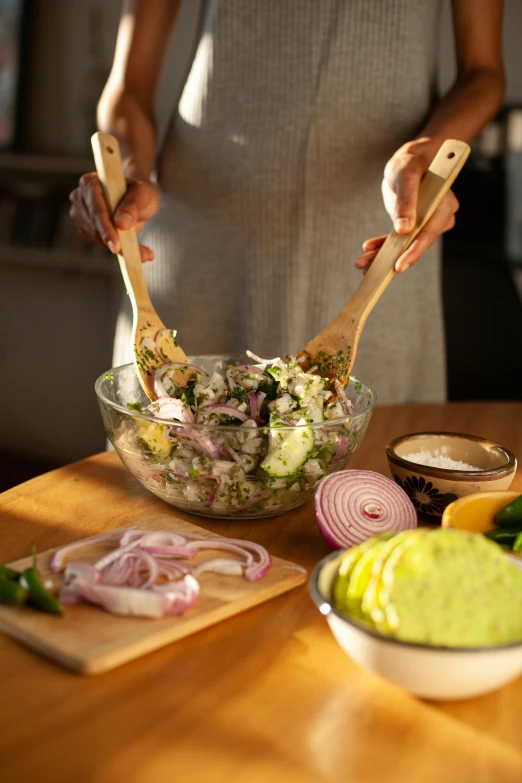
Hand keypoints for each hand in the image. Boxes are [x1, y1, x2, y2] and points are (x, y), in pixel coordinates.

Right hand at [69, 173, 159, 261]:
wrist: (137, 199)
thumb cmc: (139, 193)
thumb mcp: (143, 194)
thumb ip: (133, 206)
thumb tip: (121, 223)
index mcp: (91, 182)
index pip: (96, 208)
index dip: (106, 228)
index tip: (116, 245)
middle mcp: (80, 197)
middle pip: (94, 225)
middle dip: (114, 241)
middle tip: (137, 255)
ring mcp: (80, 214)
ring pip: (96, 237)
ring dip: (120, 248)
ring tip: (144, 253)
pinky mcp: (85, 228)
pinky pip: (100, 243)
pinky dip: (118, 249)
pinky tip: (134, 250)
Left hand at [356, 139, 458, 273]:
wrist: (409, 161)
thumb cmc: (410, 164)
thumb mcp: (406, 176)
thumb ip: (406, 201)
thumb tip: (404, 230)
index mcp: (444, 204)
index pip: (429, 233)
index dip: (414, 251)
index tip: (399, 266)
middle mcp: (440, 217)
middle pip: (416, 243)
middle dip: (392, 257)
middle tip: (367, 268)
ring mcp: (427, 223)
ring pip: (406, 244)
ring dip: (383, 255)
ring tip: (362, 263)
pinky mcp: (415, 226)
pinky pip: (399, 240)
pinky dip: (383, 246)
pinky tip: (368, 249)